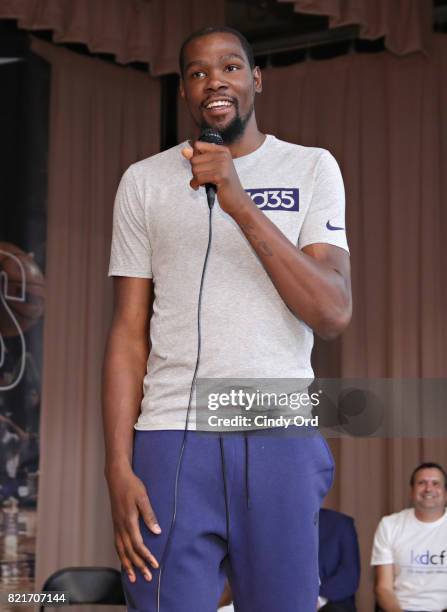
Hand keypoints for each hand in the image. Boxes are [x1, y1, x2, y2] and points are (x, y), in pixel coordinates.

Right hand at [106, 464, 160, 582]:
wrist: (116, 478)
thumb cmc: (132, 486)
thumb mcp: (143, 498)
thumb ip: (149, 515)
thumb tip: (157, 532)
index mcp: (129, 521)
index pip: (138, 544)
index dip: (146, 556)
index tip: (155, 565)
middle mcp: (121, 526)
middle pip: (129, 552)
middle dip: (139, 566)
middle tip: (148, 578)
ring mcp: (116, 526)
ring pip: (121, 551)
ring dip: (128, 565)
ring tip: (133, 578)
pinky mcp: (115, 524)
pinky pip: (117, 544)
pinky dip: (121, 556)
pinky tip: (124, 561)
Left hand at [181, 141, 250, 215]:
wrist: (237, 200)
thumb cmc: (223, 185)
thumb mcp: (211, 169)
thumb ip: (198, 159)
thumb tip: (184, 151)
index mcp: (222, 150)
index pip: (198, 145)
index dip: (195, 157)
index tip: (201, 167)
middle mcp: (223, 155)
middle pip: (194, 159)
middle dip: (195, 171)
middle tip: (204, 178)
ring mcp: (223, 165)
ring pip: (195, 169)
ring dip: (196, 179)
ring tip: (204, 183)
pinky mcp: (220, 176)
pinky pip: (198, 178)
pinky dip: (195, 184)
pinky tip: (199, 187)